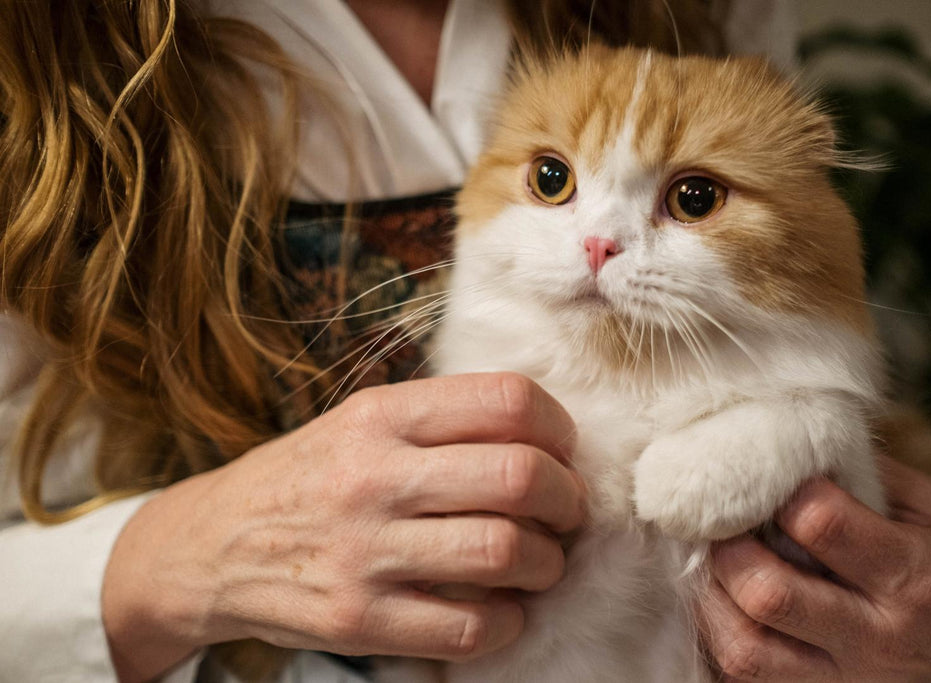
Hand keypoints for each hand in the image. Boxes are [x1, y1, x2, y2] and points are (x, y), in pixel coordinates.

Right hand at [102, 373, 584, 681]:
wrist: (211, 546)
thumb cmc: (309, 476)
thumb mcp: (361, 421)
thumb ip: (442, 419)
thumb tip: (547, 434)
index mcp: (381, 415)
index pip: (506, 400)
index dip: (558, 427)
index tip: (562, 451)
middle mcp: (373, 476)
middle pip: (518, 476)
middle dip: (567, 499)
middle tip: (567, 512)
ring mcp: (363, 552)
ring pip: (505, 552)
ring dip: (547, 563)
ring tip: (541, 562)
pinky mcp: (357, 620)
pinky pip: (470, 627)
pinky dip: (509, 621)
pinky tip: (503, 609)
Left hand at [702, 456, 930, 681]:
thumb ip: (871, 479)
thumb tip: (798, 447)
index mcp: (912, 575)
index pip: (818, 524)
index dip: (781, 493)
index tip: (771, 480)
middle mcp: (878, 636)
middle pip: (769, 594)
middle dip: (729, 550)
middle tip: (723, 525)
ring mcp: (852, 680)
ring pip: (747, 652)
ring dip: (714, 604)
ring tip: (718, 569)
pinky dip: (728, 644)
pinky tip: (729, 612)